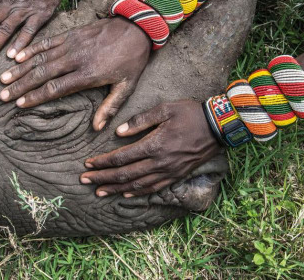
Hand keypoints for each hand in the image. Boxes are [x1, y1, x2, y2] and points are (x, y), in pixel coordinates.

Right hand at [0, 17, 150, 130]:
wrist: (137, 27)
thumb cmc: (132, 59)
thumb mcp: (127, 86)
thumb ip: (110, 107)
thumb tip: (97, 128)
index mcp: (88, 74)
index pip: (56, 88)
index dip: (36, 96)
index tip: (20, 104)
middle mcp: (75, 58)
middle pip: (42, 74)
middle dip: (21, 85)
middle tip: (3, 95)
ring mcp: (71, 44)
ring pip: (40, 58)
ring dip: (20, 68)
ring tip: (4, 79)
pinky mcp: (71, 34)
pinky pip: (47, 42)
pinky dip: (31, 49)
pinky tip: (16, 56)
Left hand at [80, 100, 220, 196]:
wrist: (218, 126)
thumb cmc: (191, 113)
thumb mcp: (165, 109)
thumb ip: (140, 121)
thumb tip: (118, 133)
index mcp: (154, 145)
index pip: (122, 157)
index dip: (103, 162)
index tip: (88, 163)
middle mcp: (160, 163)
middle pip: (125, 175)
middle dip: (102, 178)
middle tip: (84, 181)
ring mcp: (169, 172)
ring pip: (137, 185)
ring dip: (116, 189)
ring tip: (99, 192)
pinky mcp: (177, 175)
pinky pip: (153, 188)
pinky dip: (137, 192)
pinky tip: (126, 194)